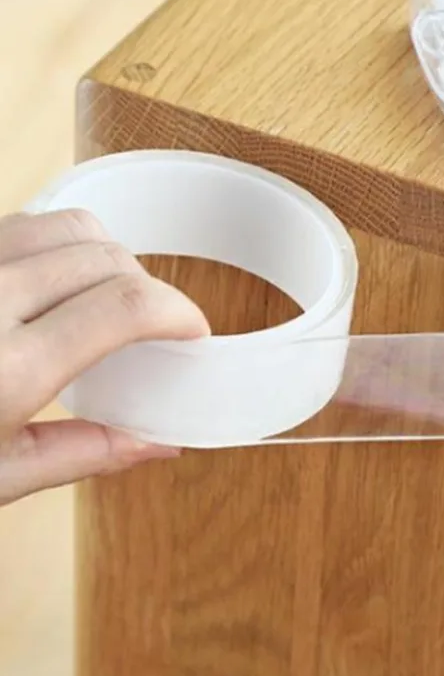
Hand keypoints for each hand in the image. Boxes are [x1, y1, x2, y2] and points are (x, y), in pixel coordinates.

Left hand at [0, 208, 209, 506]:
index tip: (193, 329)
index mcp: (5, 371)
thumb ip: (82, 454)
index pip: (128, 305)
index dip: (179, 310)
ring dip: (107, 257)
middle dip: (148, 287)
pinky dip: (60, 245)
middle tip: (151, 327)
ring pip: (68, 225)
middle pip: (107, 256)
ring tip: (106, 301)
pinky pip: (22, 222)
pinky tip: (54, 285)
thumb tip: (159, 445)